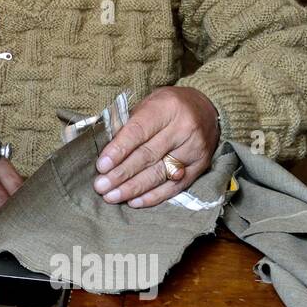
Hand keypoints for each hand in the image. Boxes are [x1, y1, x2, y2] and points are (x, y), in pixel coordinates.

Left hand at [92, 86, 218, 208]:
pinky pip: (175, 186)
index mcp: (167, 107)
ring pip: (160, 173)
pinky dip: (154, 196)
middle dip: (121, 174)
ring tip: (112, 196)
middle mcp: (184, 128)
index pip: (138, 132)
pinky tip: (134, 202)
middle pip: (148, 155)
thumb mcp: (147, 104)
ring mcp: (194, 149)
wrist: (205, 110)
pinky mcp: (201, 166)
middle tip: (101, 186)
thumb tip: (106, 155)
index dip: (119, 150)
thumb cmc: (166, 107)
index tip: (101, 166)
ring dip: (133, 188)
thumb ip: (127, 125)